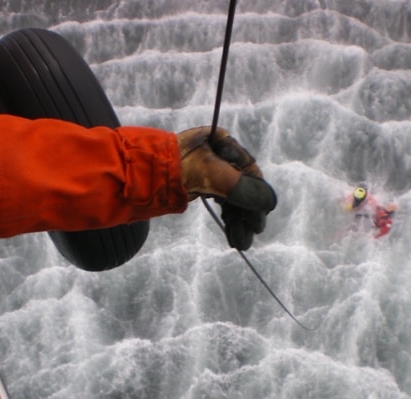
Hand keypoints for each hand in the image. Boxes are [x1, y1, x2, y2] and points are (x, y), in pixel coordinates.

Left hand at [177, 126, 276, 249]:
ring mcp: (210, 171)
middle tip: (251, 236)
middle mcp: (220, 155)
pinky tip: (233, 235)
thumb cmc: (176, 168)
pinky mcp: (201, 185)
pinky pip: (222, 203)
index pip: (251, 173)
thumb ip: (244, 188)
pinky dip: (228, 219)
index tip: (259, 221)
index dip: (257, 198)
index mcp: (224, 143)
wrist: (141, 174)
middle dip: (247, 214)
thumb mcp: (214, 176)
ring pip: (232, 198)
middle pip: (243, 187)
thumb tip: (269, 202)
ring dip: (238, 221)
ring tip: (241, 243)